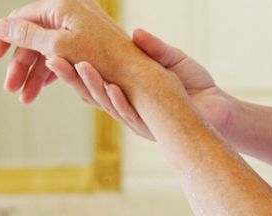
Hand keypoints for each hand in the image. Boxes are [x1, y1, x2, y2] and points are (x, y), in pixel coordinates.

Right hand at [0, 0, 171, 103]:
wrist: (144, 77)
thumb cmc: (103, 59)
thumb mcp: (58, 45)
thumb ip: (27, 35)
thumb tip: (0, 25)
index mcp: (63, 6)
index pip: (22, 18)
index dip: (4, 38)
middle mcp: (72, 14)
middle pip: (34, 37)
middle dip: (20, 64)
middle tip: (11, 89)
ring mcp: (82, 31)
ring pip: (49, 51)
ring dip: (34, 74)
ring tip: (26, 98)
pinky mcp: (91, 48)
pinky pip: (64, 58)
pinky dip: (52, 74)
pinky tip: (41, 90)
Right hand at [49, 29, 236, 140]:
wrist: (220, 113)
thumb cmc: (196, 87)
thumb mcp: (173, 61)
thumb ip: (154, 49)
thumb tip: (136, 33)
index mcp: (125, 89)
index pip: (92, 77)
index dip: (72, 66)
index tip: (54, 48)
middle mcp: (126, 105)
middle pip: (90, 91)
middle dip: (70, 75)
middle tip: (50, 58)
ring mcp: (137, 116)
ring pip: (106, 103)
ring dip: (91, 85)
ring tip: (78, 66)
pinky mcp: (152, 126)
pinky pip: (130, 114)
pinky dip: (119, 100)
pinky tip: (110, 87)